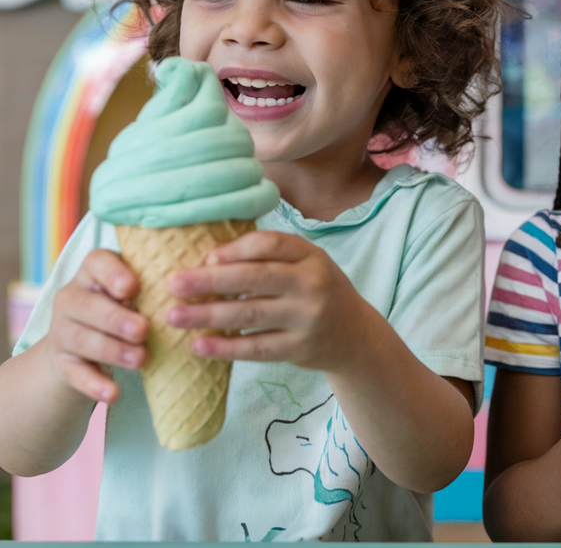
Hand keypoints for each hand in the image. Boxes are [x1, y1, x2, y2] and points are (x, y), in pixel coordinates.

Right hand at [46, 249, 148, 402]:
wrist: (84, 348)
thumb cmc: (126, 308)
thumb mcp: (140, 292)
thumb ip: (162, 283)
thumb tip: (207, 274)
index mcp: (93, 273)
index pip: (96, 262)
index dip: (113, 274)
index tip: (133, 288)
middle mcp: (72, 298)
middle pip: (86, 305)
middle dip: (116, 318)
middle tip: (144, 330)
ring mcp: (63, 331)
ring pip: (80, 339)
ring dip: (112, 350)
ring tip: (141, 359)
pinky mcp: (63, 364)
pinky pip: (76, 374)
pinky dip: (95, 385)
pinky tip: (114, 395)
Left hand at [167, 232, 368, 371]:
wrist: (354, 334)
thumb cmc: (317, 291)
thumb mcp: (304, 265)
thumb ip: (266, 258)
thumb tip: (206, 262)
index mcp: (311, 256)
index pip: (269, 244)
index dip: (234, 250)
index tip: (204, 258)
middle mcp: (312, 283)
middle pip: (255, 278)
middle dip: (210, 280)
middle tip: (174, 284)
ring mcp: (308, 317)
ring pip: (250, 314)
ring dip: (208, 315)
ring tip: (174, 317)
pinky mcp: (300, 348)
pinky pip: (256, 348)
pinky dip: (225, 348)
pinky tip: (199, 345)